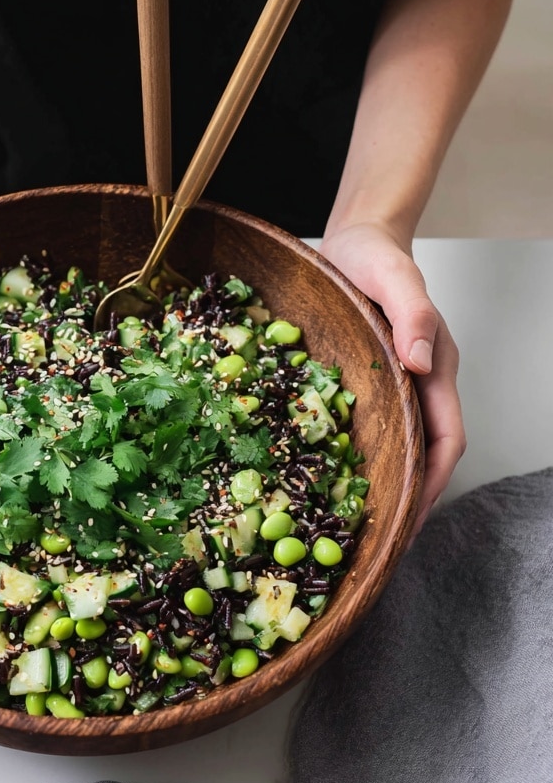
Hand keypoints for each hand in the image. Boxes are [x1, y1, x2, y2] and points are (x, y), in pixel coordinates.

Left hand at [318, 222, 465, 537]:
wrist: (356, 240)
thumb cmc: (376, 257)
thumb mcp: (394, 276)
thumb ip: (412, 314)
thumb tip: (419, 361)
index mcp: (434, 368)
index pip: (446, 439)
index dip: (434, 481)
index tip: (412, 518)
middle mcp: (418, 386)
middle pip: (426, 456)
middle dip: (412, 499)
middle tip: (383, 542)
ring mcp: (394, 389)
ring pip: (401, 449)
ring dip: (389, 486)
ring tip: (359, 527)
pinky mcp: (368, 386)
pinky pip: (373, 432)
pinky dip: (364, 461)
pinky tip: (335, 482)